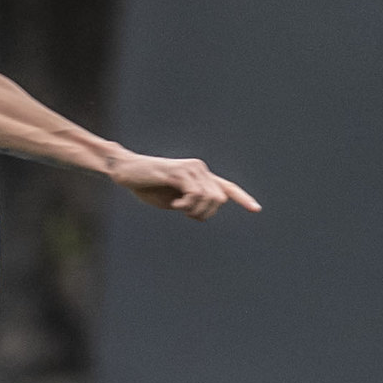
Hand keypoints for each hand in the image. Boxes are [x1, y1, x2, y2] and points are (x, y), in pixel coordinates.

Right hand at [108, 151, 260, 220]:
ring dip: (194, 211)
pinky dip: (186, 205)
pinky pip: (195, 194)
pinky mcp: (179, 172)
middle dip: (205, 213)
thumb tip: (207, 209)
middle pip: (219, 199)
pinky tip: (174, 205)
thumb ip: (191, 204)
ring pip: (209, 198)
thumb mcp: (173, 200)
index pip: (227, 188)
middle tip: (185, 213)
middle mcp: (200, 169)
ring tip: (178, 208)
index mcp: (200, 176)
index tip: (256, 209)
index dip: (242, 198)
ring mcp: (191, 168)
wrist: (126, 171)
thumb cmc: (147, 186)